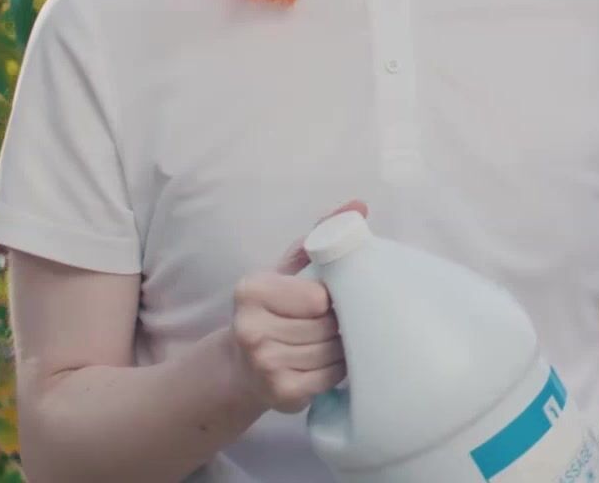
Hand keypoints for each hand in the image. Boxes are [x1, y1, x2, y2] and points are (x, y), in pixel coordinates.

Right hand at [227, 199, 365, 413]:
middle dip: (339, 323)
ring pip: (332, 351)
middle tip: (333, 323)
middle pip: (327, 324)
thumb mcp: (289, 271)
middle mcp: (249, 328)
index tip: (325, 300)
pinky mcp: (280, 393)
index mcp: (251, 290)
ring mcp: (263, 364)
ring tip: (329, 342)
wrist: (241, 367)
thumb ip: (319, 238)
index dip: (331, 299)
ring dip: (341, 347)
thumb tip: (358, 206)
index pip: (319, 296)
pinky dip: (336, 371)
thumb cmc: (274, 310)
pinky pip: (330, 377)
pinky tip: (324, 363)